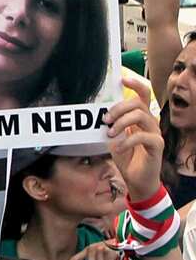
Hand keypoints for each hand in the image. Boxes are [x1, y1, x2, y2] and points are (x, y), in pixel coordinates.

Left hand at [106, 75, 163, 199]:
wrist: (136, 179)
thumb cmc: (127, 157)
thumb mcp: (115, 138)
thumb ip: (112, 125)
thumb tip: (101, 114)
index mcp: (140, 118)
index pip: (143, 95)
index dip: (135, 85)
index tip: (122, 80)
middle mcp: (149, 122)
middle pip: (138, 103)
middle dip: (119, 108)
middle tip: (105, 120)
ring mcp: (154, 133)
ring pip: (140, 116)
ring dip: (121, 123)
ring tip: (111, 134)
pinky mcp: (157, 145)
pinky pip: (143, 136)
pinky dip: (127, 141)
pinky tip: (119, 148)